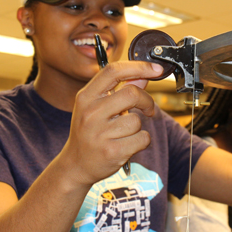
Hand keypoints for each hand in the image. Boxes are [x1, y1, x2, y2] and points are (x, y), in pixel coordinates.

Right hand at [62, 61, 163, 184]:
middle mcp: (91, 113)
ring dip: (138, 127)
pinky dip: (141, 141)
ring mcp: (100, 133)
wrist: (76, 165)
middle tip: (147, 108)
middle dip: (146, 101)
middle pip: (132, 93)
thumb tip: (143, 76)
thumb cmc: (88, 132)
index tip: (156, 69)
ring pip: (137, 120)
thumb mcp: (97, 107)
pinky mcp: (112, 151)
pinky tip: (128, 144)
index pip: (113, 71)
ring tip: (124, 133)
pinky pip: (142, 138)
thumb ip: (119, 90)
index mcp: (86, 97)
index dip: (138, 66)